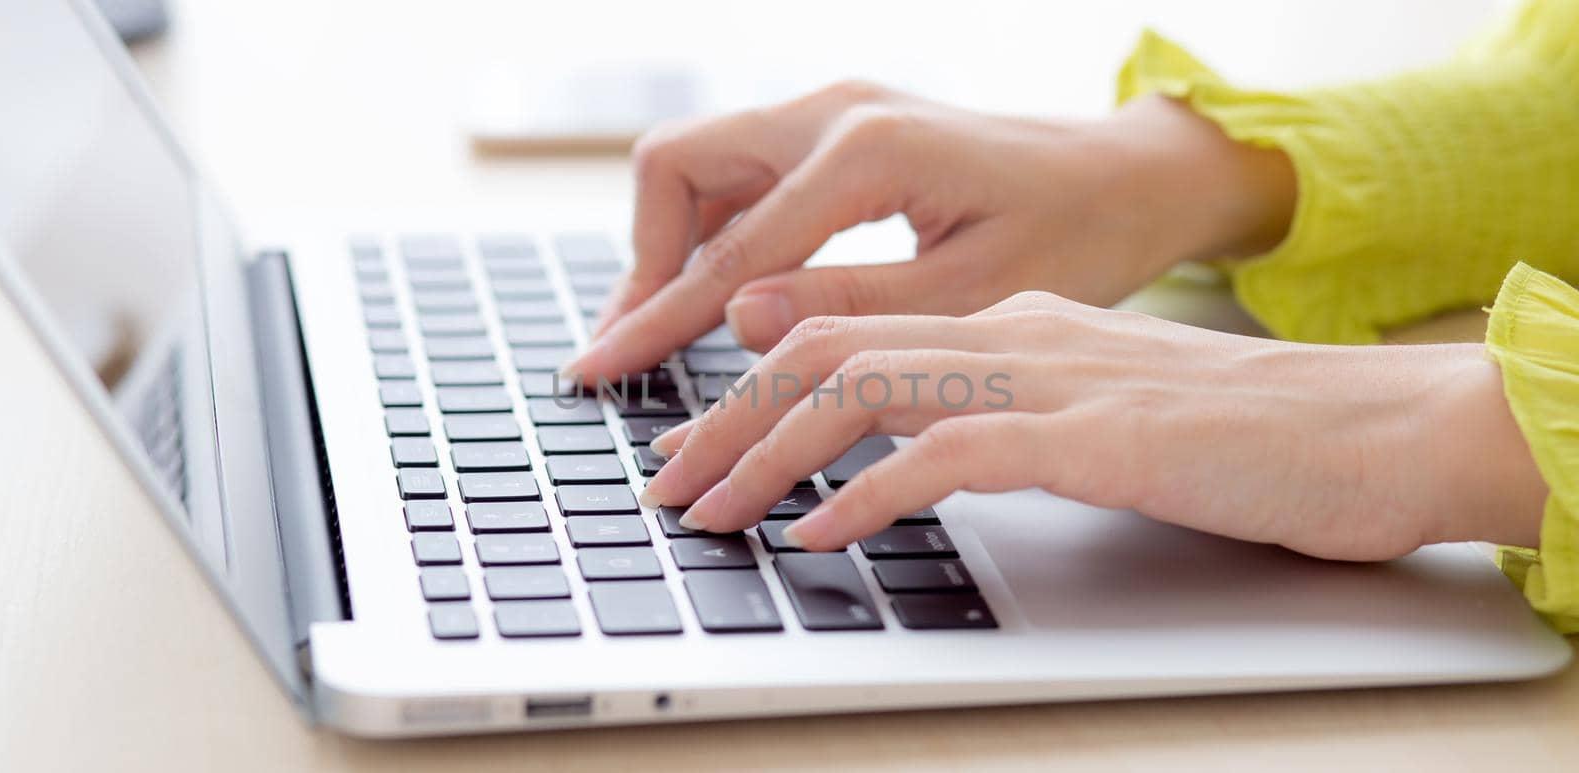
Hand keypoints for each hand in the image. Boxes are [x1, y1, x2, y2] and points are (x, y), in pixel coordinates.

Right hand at [563, 82, 1295, 379]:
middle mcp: (835, 111)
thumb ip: (851, 304)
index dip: (657, 320)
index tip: (601, 370)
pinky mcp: (840, 128)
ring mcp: (834, 110)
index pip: (725, 249)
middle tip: (631, 351)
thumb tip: (735, 319)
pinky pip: (743, 172)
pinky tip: (725, 297)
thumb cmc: (1074, 233)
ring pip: (701, 164)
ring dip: (671, 245)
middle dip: (643, 260)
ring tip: (665, 335)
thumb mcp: (973, 292)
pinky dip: (714, 232)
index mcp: (867, 151)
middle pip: (678, 166)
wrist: (1124, 177)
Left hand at [639, 293, 1547, 560]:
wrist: (1373, 430)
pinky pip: (946, 452)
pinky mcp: (1092, 434)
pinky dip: (867, 492)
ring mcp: (1052, 376)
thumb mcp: (1095, 413)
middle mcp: (1016, 332)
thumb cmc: (1239, 438)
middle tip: (671, 484)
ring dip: (771, 453)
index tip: (704, 448)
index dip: (757, 389)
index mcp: (1011, 321)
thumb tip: (910, 457)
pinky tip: (822, 535)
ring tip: (713, 511)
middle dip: (732, 419)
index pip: (850, 333)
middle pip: (829, 350)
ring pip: (866, 388)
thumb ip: (1003, 416)